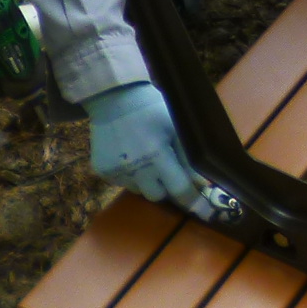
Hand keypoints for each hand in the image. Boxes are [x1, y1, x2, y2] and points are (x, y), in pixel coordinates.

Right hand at [82, 81, 200, 208]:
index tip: (205, 211)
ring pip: (139, 190)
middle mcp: (134, 169)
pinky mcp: (101, 171)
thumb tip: (203, 184)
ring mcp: (115, 172)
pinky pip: (122, 182)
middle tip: (170, 171)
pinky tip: (130, 154)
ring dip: (147, 180)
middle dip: (167, 187)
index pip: (179, 190)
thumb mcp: (176, 125)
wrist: (113, 96)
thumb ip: (189, 157)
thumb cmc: (151, 107)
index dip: (194, 202)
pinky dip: (130, 174)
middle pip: (157, 196)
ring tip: (147, 157)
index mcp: (156, 155)